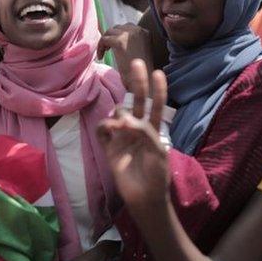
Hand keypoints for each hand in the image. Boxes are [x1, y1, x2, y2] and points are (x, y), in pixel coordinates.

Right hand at [97, 60, 169, 214]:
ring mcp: (122, 136)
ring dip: (119, 114)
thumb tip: (125, 119)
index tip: (158, 72)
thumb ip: (144, 132)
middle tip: (136, 62)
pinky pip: (103, 130)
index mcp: (153, 129)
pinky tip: (109, 129)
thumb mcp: (157, 151)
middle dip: (137, 82)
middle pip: (136, 101)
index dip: (158, 90)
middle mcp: (137, 129)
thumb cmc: (156, 176)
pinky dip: (104, 126)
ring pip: (117, 113)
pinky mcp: (110, 147)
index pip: (156, 105)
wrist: (144, 198)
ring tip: (122, 127)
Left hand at [98, 23, 152, 86]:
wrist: (143, 81)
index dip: (118, 36)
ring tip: (104, 53)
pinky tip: (101, 57)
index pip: (127, 27)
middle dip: (111, 37)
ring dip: (105, 41)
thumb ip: (131, 43)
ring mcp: (129, 34)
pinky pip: (104, 39)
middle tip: (108, 49)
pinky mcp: (120, 41)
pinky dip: (100, 48)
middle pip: (118, 27)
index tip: (113, 46)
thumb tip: (115, 38)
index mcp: (145, 32)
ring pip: (110, 32)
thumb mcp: (139, 52)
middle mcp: (138, 30)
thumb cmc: (141, 72)